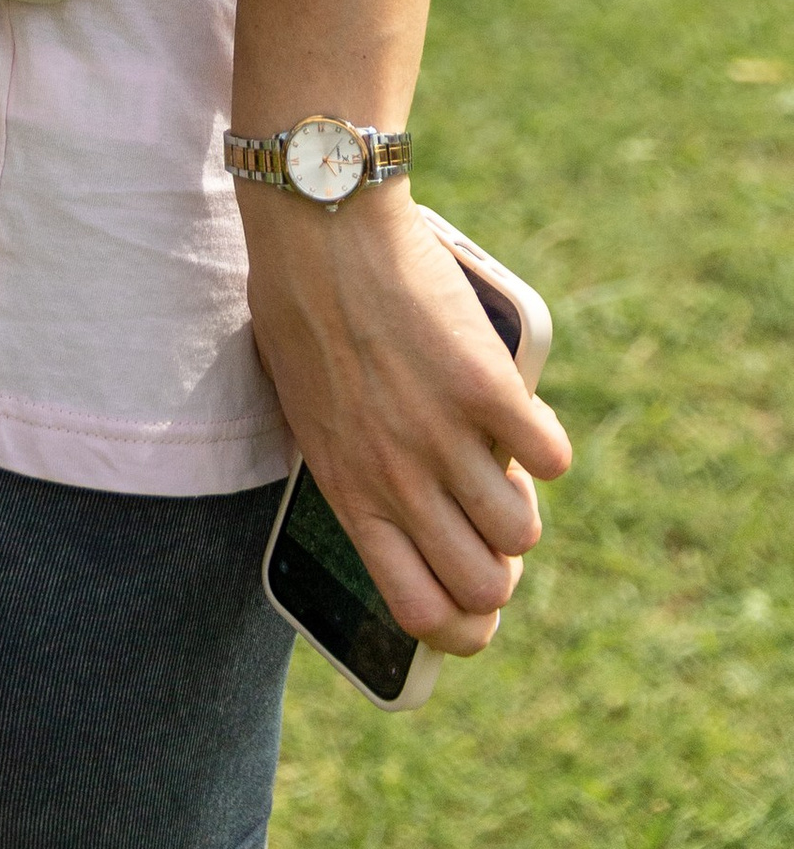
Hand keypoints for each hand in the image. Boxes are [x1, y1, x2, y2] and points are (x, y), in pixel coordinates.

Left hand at [243, 192, 571, 653]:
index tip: (468, 592)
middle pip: (486, 588)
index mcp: (349, 490)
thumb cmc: (298, 305)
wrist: (321, 225)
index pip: (419, 612)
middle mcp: (398, 479)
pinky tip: (521, 412)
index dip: (460, 623)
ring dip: (522, 503)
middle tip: (488, 515)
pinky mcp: (485, 388)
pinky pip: (551, 457)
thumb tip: (396, 504)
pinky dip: (547, 442)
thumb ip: (351, 462)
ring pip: (523, 532)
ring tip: (499, 458)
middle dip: (500, 566)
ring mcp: (443, 436)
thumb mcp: (306, 407)